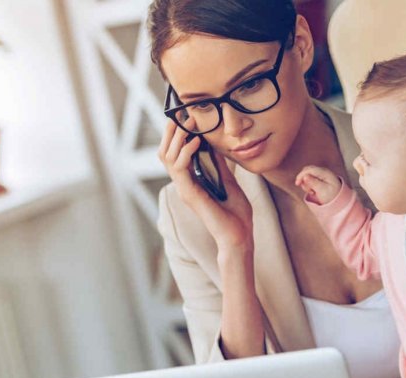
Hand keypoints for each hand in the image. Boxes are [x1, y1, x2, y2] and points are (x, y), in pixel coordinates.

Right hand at [158, 119, 252, 249]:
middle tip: (183, 114)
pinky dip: (186, 152)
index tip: (187, 116)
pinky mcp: (189, 194)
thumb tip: (214, 144)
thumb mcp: (228, 181)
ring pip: (167, 157)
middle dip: (172, 131)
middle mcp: (184, 184)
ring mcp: (184, 189)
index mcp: (191, 181)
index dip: (176, 134)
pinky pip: (180, 168)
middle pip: (165, 152)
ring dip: (177, 137)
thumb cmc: (236, 214)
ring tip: (190, 123)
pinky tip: (197, 141)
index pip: (175, 153)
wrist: (240, 236)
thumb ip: (218, 165)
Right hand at [295, 165, 341, 204]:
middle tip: (307, 190)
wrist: (340, 201)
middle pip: (307, 170)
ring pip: (307, 174)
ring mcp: (321, 174)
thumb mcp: (322, 191)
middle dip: (303, 179)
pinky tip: (313, 191)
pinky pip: (310, 178)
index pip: (310, 170)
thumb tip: (305, 176)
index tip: (297, 183)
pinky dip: (308, 184)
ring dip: (306, 183)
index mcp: (325, 173)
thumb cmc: (332, 196)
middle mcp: (323, 171)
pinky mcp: (319, 178)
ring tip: (312, 192)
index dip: (301, 175)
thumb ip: (313, 183)